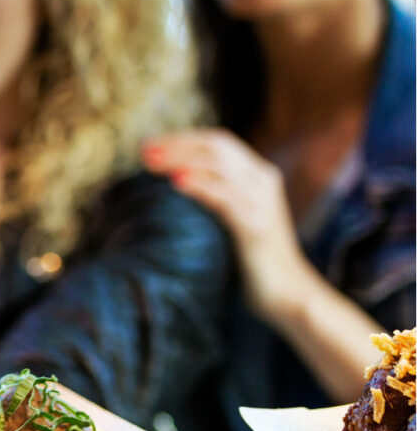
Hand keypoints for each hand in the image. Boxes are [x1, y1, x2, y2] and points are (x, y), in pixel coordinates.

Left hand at [141, 130, 312, 320]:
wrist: (287, 291)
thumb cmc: (252, 256)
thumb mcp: (234, 215)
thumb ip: (215, 193)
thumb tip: (173, 180)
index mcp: (258, 175)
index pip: (219, 142)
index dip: (183, 139)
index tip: (149, 145)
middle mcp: (263, 181)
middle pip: (218, 148)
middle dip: (178, 145)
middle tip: (143, 150)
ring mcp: (262, 202)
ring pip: (220, 167)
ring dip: (181, 160)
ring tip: (151, 162)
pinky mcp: (256, 227)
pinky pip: (226, 198)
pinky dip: (200, 186)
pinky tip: (176, 182)